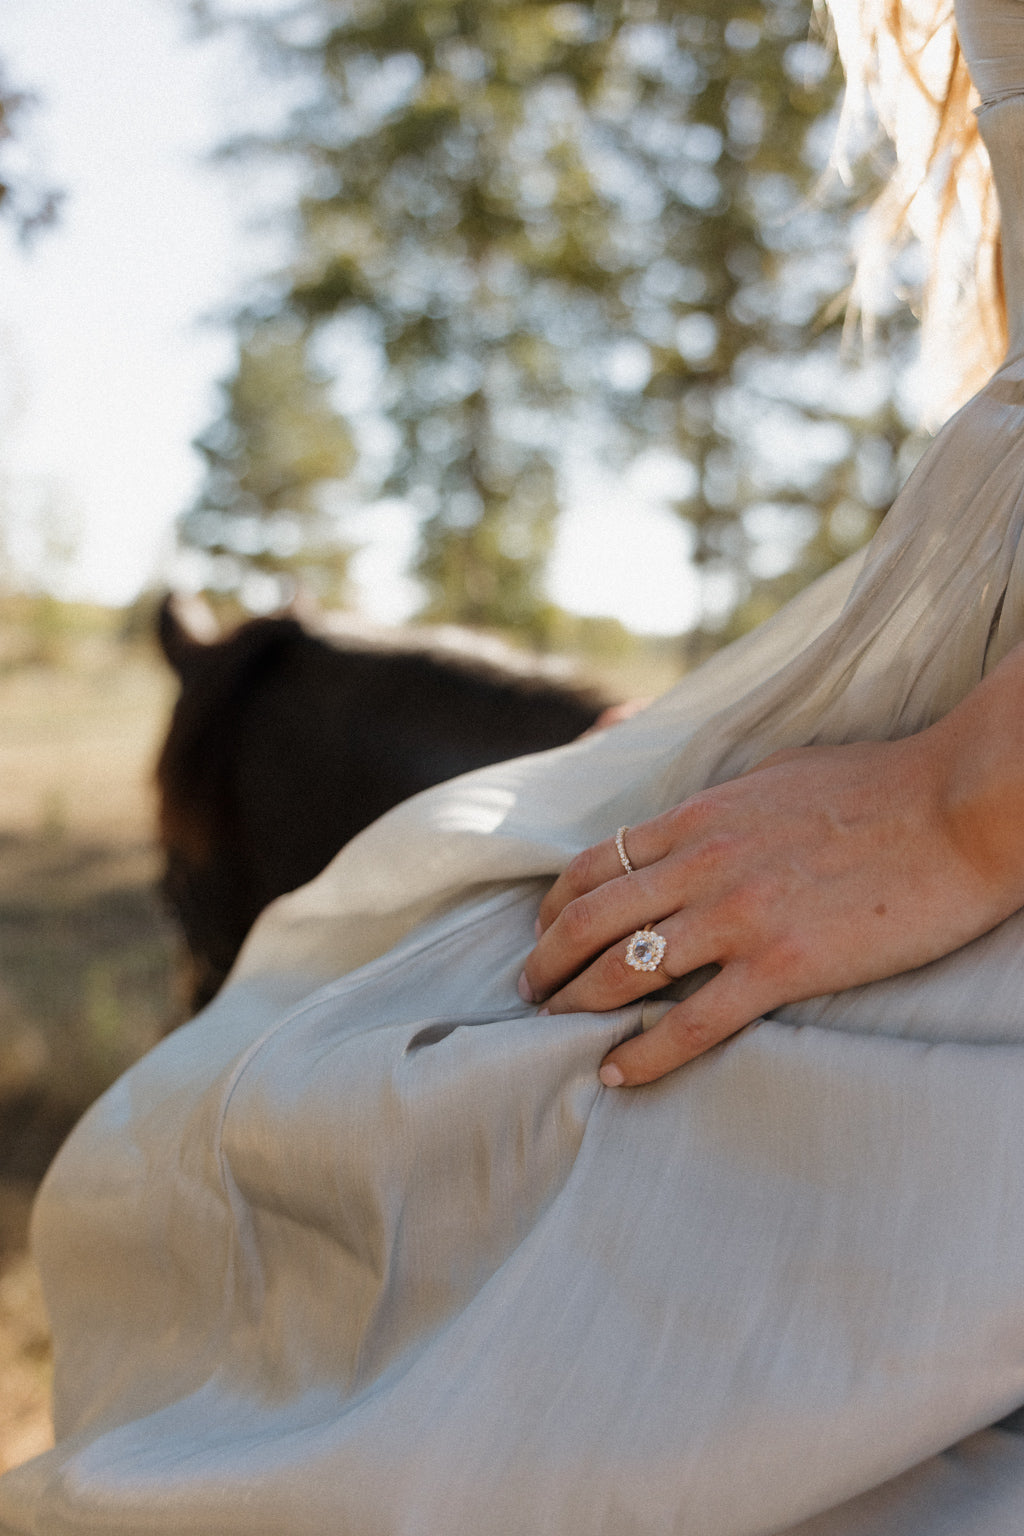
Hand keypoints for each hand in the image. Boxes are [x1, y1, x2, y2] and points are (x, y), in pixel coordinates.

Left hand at [519, 733, 1023, 1086]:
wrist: (957, 808)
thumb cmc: (879, 784)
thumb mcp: (777, 775)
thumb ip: (723, 806)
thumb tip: (695, 826)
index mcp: (700, 818)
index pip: (596, 863)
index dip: (555, 903)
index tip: (543, 931)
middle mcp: (702, 866)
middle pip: (590, 919)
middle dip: (546, 959)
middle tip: (528, 990)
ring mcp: (737, 918)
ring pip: (623, 970)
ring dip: (576, 1004)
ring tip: (553, 1028)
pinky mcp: (781, 967)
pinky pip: (691, 1022)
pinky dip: (644, 1053)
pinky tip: (616, 1072)